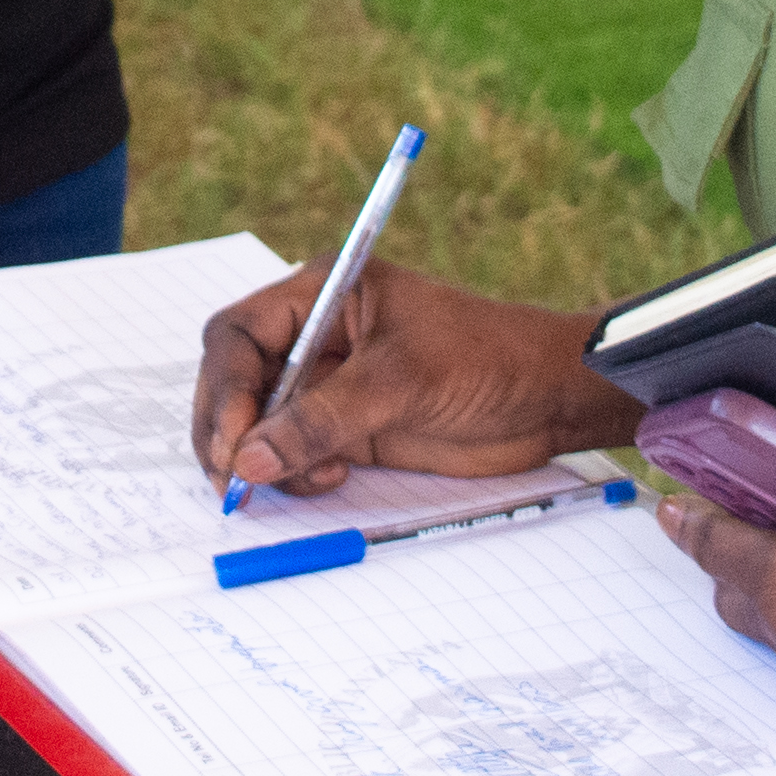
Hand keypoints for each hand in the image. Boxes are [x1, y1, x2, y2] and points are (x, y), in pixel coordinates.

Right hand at [190, 257, 618, 496]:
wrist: (550, 399)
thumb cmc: (487, 358)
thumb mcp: (403, 380)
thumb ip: (323, 419)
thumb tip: (250, 459)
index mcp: (323, 293)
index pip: (239, 335)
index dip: (225, 388)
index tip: (233, 441)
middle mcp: (314, 338)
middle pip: (235, 383)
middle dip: (230, 432)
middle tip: (236, 481)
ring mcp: (328, 387)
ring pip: (257, 427)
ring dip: (261, 460)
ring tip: (301, 480)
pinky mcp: (346, 431)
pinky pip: (292, 456)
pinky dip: (293, 475)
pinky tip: (331, 478)